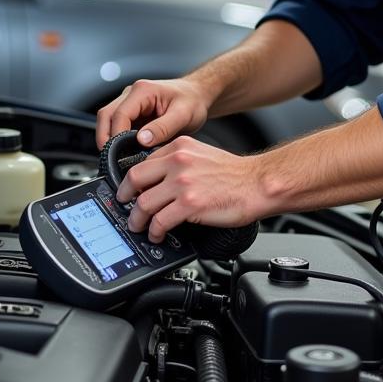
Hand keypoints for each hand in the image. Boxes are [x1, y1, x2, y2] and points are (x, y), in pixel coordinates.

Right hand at [96, 78, 209, 149]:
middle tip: (112, 159)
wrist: (198, 96)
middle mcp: (132, 94)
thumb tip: (142, 140)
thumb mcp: (183, 115)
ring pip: (108, 121)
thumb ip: (163, 127)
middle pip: (106, 116)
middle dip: (105, 138)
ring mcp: (130, 103)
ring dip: (110, 139)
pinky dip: (118, 140)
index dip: (116, 136)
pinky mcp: (132, 113)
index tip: (120, 154)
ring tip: (119, 158)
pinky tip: (126, 152)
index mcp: (143, 90)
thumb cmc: (192, 100)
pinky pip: (117, 126)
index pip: (119, 114)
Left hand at [116, 136, 263, 241]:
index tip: (129, 191)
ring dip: (137, 220)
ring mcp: (183, 183)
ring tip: (139, 226)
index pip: (143, 162)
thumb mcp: (202, 155)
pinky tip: (158, 234)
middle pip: (135, 179)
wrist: (258, 184)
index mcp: (180, 147)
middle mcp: (178, 161)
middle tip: (124, 207)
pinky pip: (160, 221)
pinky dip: (154, 231)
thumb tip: (159, 179)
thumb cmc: (236, 173)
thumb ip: (180, 162)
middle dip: (124, 197)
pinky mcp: (190, 204)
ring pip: (143, 203)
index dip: (131, 180)